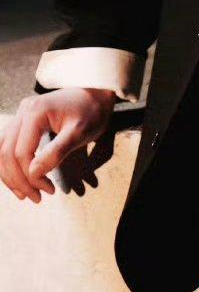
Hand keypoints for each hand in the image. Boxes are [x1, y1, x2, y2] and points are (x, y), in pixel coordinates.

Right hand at [0, 88, 116, 203]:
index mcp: (34, 112)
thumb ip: (57, 152)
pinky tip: (21, 179)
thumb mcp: (80, 133)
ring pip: (2, 150)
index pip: (21, 153)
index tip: (49, 190)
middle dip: (19, 180)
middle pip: (6, 153)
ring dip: (11, 175)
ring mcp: (21, 115)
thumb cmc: (92, 112)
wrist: (96, 94)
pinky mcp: (23, 121)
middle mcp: (22, 111)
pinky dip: (11, 164)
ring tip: (26, 194)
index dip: (30, 176)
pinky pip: (8, 145)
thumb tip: (33, 173)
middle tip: (36, 198)